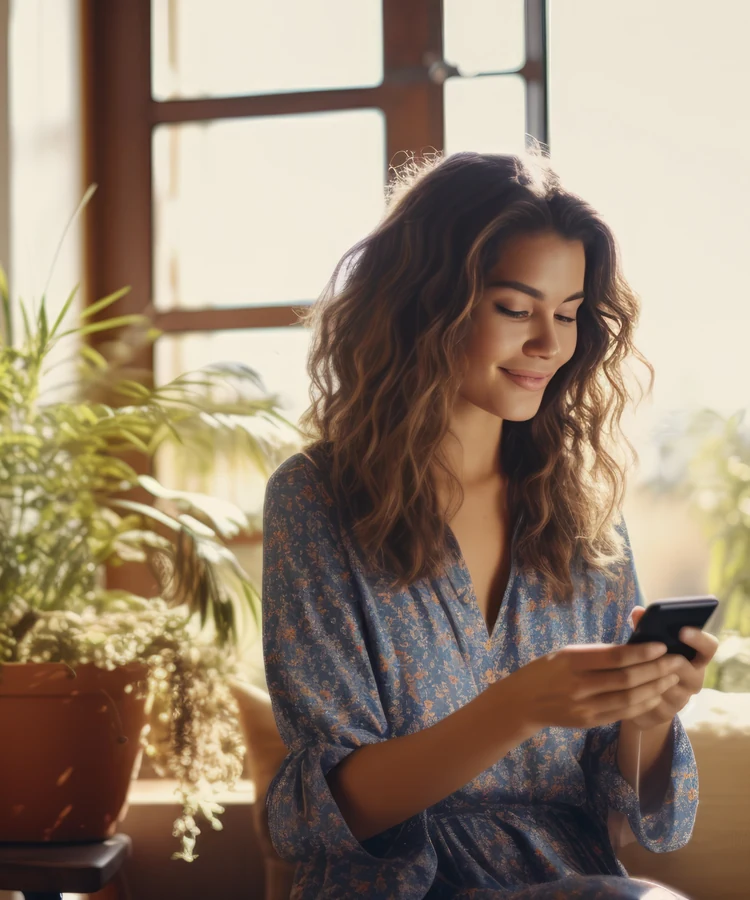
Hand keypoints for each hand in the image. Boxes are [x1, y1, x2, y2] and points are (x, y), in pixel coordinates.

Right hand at [503, 639, 683, 732]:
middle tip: (675, 662)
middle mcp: (579, 685)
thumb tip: (632, 650)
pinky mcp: (589, 721)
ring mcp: (585, 706)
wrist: (523, 702)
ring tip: (671, 678)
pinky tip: (655, 696)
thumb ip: (596, 654)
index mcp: (572, 660)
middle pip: (627, 678)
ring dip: (654, 688)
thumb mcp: (566, 653)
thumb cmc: (545, 670)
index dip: (642, 652)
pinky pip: (622, 713)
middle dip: (656, 669)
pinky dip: (642, 704)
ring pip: (629, 698)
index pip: (616, 657)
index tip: (661, 646)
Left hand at [626, 605, 718, 729]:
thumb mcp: (649, 645)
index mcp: (695, 659)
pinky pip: (648, 701)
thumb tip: (638, 611)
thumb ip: (646, 629)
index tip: (682, 630)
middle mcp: (693, 681)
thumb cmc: (648, 662)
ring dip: (646, 674)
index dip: (698, 638)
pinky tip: (621, 684)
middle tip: (648, 651)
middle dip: (664, 659)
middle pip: (686, 668)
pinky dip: (634, 691)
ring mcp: (680, 700)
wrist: (642, 699)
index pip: (709, 647)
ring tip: (628, 665)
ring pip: (664, 686)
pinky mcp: (663, 715)